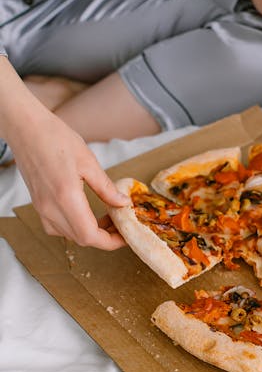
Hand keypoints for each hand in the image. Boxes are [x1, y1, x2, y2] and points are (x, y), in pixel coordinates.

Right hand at [0, 58, 127, 248]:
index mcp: (66, 197)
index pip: (89, 236)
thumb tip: (123, 204)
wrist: (27, 129)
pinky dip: (74, 227)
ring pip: (68, 235)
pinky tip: (86, 214)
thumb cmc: (56, 138)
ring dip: (89, 233)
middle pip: (80, 239)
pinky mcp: (37, 203)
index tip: (124, 236)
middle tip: (120, 224)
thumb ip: (106, 188)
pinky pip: (56, 226)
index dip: (110, 241)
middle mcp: (50, 207)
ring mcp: (41, 207)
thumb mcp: (89, 162)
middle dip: (103, 238)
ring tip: (107, 218)